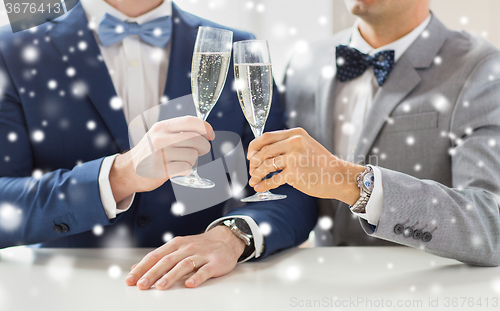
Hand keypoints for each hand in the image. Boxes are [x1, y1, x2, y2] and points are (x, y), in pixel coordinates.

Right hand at [109, 116, 214, 201]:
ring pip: (193, 155)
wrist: (127, 171)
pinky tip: (178, 169)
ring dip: (193, 160)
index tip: (211, 135)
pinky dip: (186, 170)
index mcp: (162, 127)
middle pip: (196, 139)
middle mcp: (160, 139)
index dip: (205, 127)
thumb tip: (204, 131)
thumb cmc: (149, 152)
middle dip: (204, 146)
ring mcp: (160, 154)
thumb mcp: (158, 135)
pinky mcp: (161, 170)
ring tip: (182, 161)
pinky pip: (186, 168)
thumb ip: (177, 131)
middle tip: (202, 151)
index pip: (189, 121)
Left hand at [125, 225, 245, 289]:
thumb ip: (159, 257)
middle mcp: (187, 248)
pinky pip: (205, 270)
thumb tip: (136, 268)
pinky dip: (197, 277)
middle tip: (142, 284)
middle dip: (153, 273)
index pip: (155, 256)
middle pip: (167, 260)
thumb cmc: (200, 246)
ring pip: (184, 265)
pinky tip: (189, 284)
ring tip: (161, 286)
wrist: (226, 239)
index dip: (142, 267)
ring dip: (171, 276)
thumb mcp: (178, 248)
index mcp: (176, 244)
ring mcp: (202, 255)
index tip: (131, 279)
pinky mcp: (215, 263)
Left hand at [247, 128, 364, 204]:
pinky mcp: (294, 173)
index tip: (250, 155)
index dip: (254, 147)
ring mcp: (294, 158)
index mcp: (295, 134)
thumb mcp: (306, 145)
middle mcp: (294, 143)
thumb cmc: (321, 163)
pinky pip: (273, 179)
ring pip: (266, 165)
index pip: (266, 137)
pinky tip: (260, 188)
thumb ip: (287, 145)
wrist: (338, 176)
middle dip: (254, 163)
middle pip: (263, 152)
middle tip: (252, 171)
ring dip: (256, 174)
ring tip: (253, 180)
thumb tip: (263, 152)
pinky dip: (263, 184)